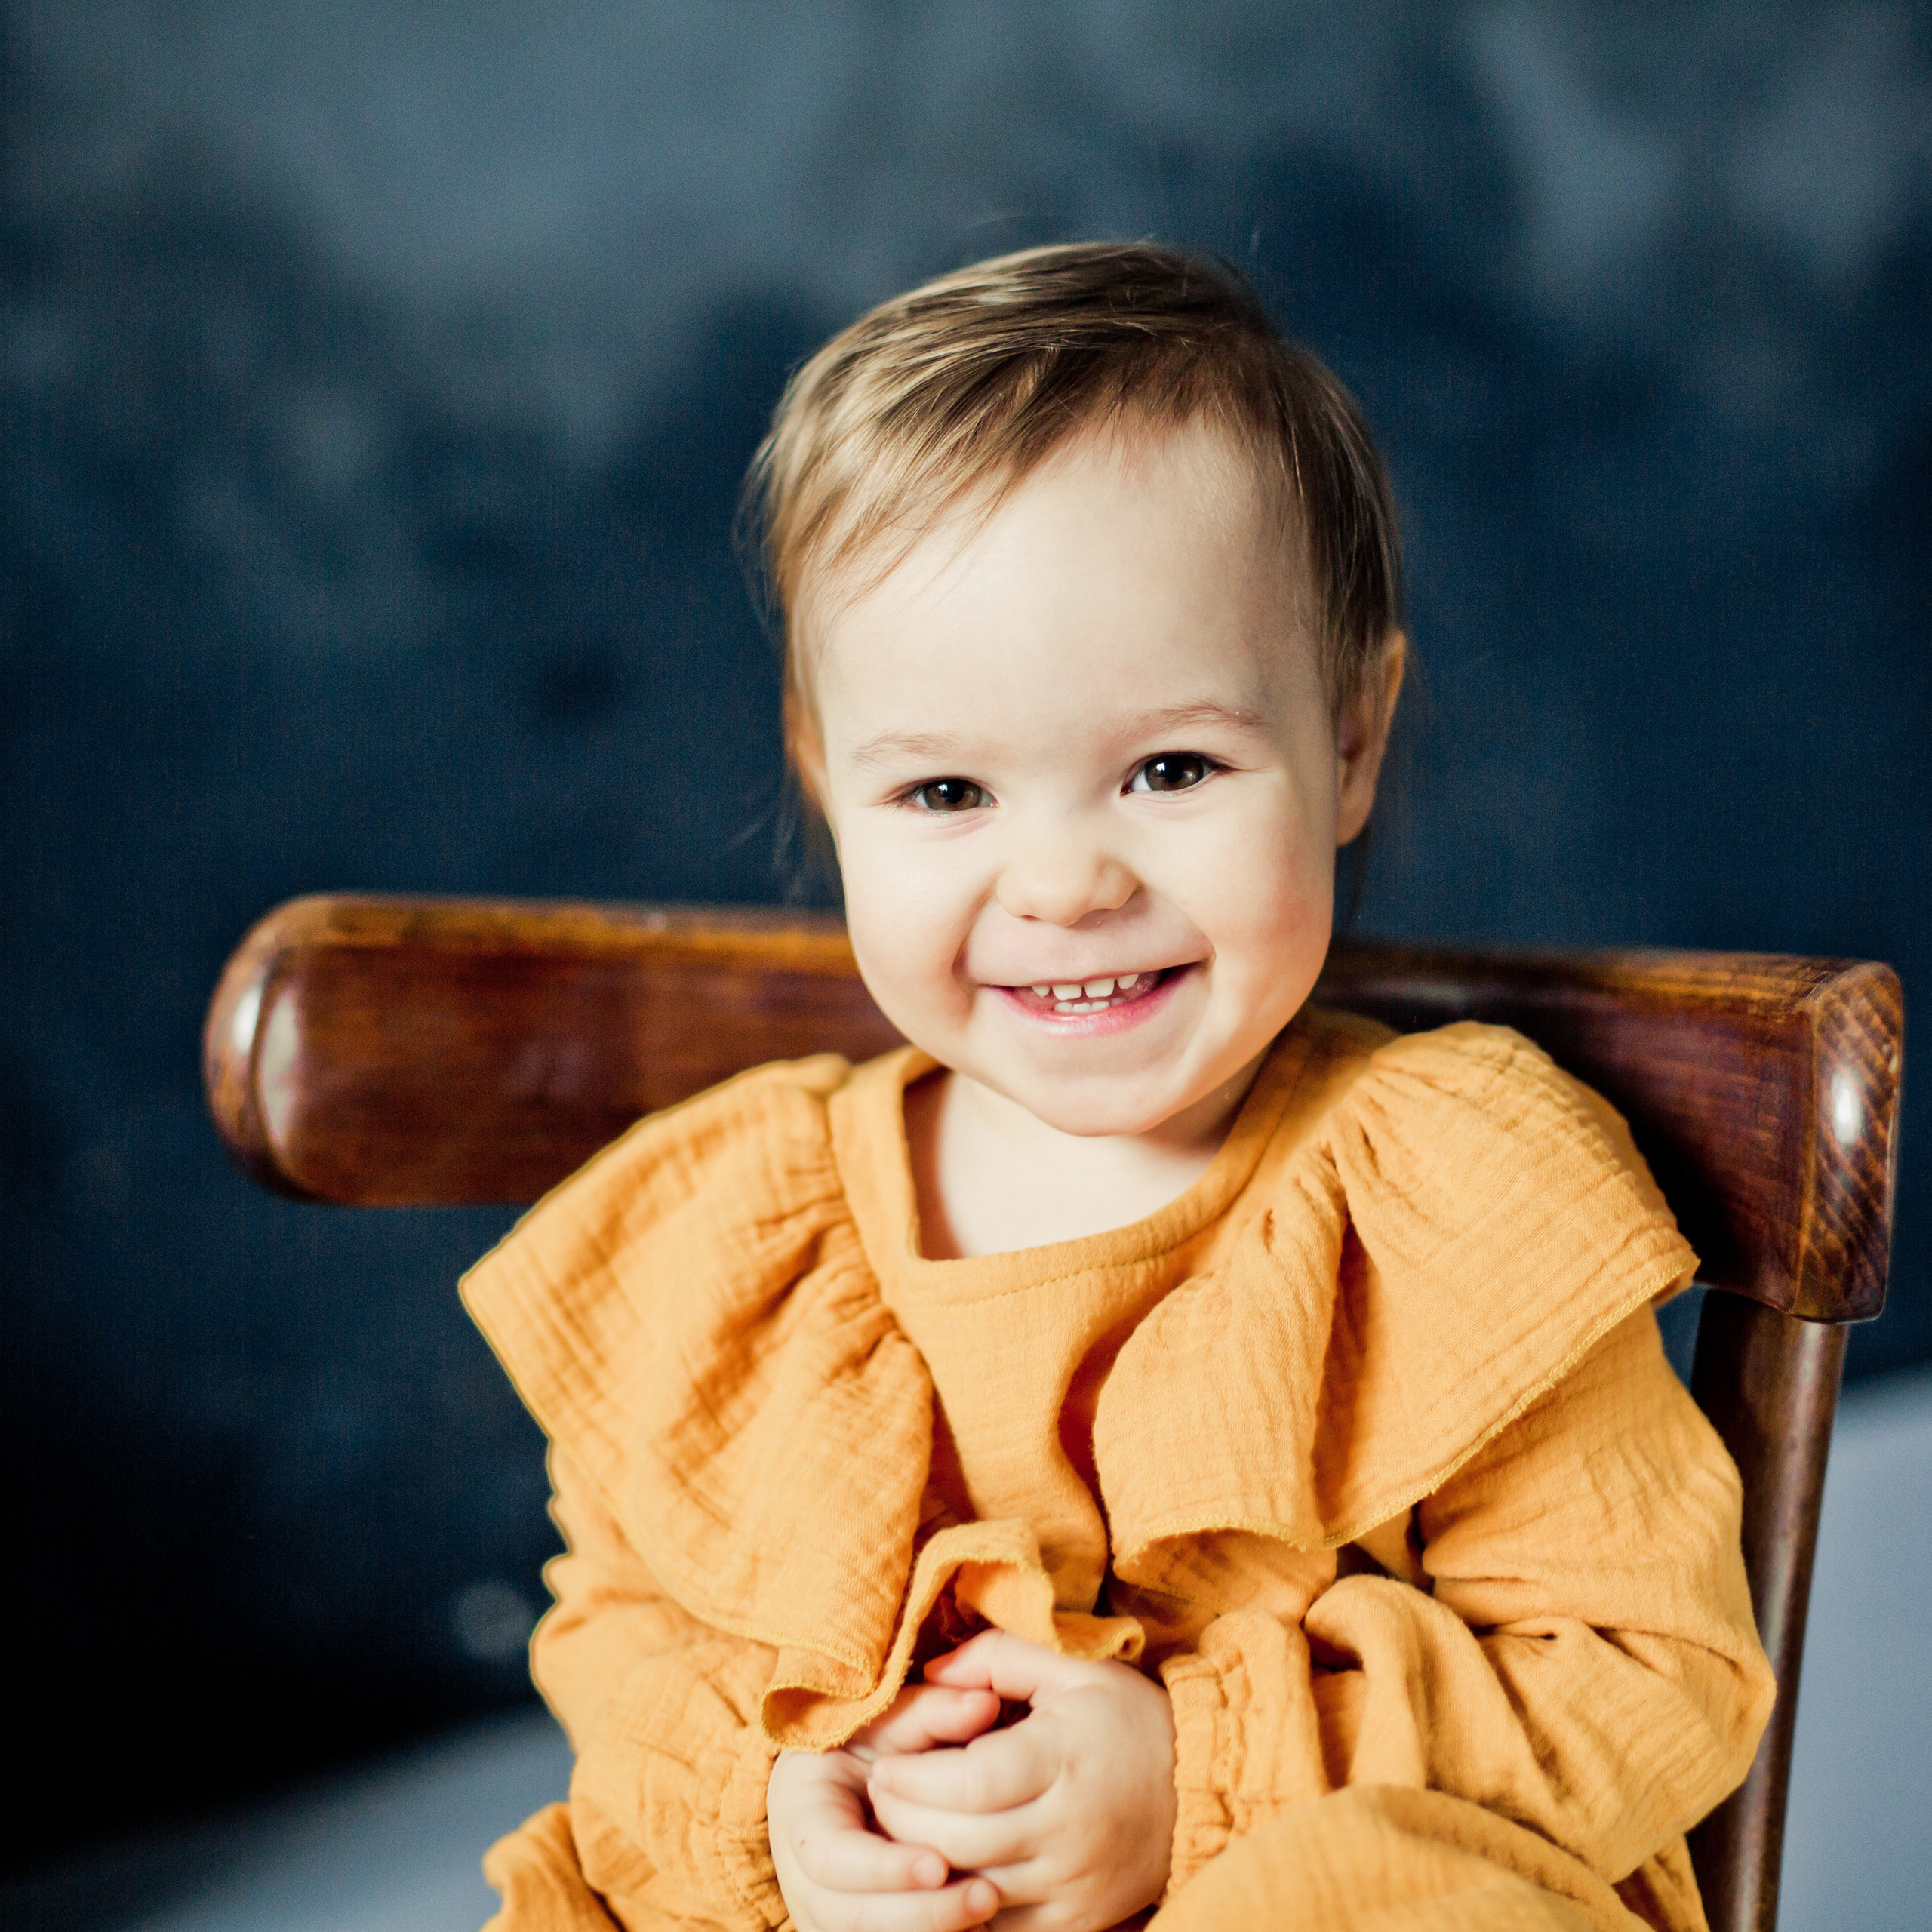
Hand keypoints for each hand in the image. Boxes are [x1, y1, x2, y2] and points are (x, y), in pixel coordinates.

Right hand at [769, 1682, 1004, 1931]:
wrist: (839, 1784)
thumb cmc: (864, 1745)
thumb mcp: (886, 1721)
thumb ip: (930, 1712)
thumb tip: (985, 1702)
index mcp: (800, 1813)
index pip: (828, 1856)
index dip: (882, 1868)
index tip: (940, 1863)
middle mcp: (802, 1876)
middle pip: (849, 1916)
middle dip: (920, 1913)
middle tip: (987, 1894)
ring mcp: (823, 1914)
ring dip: (932, 1930)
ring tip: (991, 1905)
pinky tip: (979, 1924)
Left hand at [865, 1632, 1176, 1931]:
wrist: (1201, 1789)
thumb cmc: (1127, 1719)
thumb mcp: (1074, 1667)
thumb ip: (999, 1657)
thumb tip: (933, 1672)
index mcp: (1064, 1759)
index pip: (972, 1781)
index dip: (916, 1779)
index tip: (884, 1765)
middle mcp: (1069, 1829)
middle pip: (961, 1842)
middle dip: (903, 1822)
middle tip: (879, 1795)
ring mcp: (1075, 1884)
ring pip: (974, 1891)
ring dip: (926, 1867)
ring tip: (901, 1832)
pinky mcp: (1079, 1921)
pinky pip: (1003, 1928)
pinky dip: (965, 1906)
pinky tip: (945, 1872)